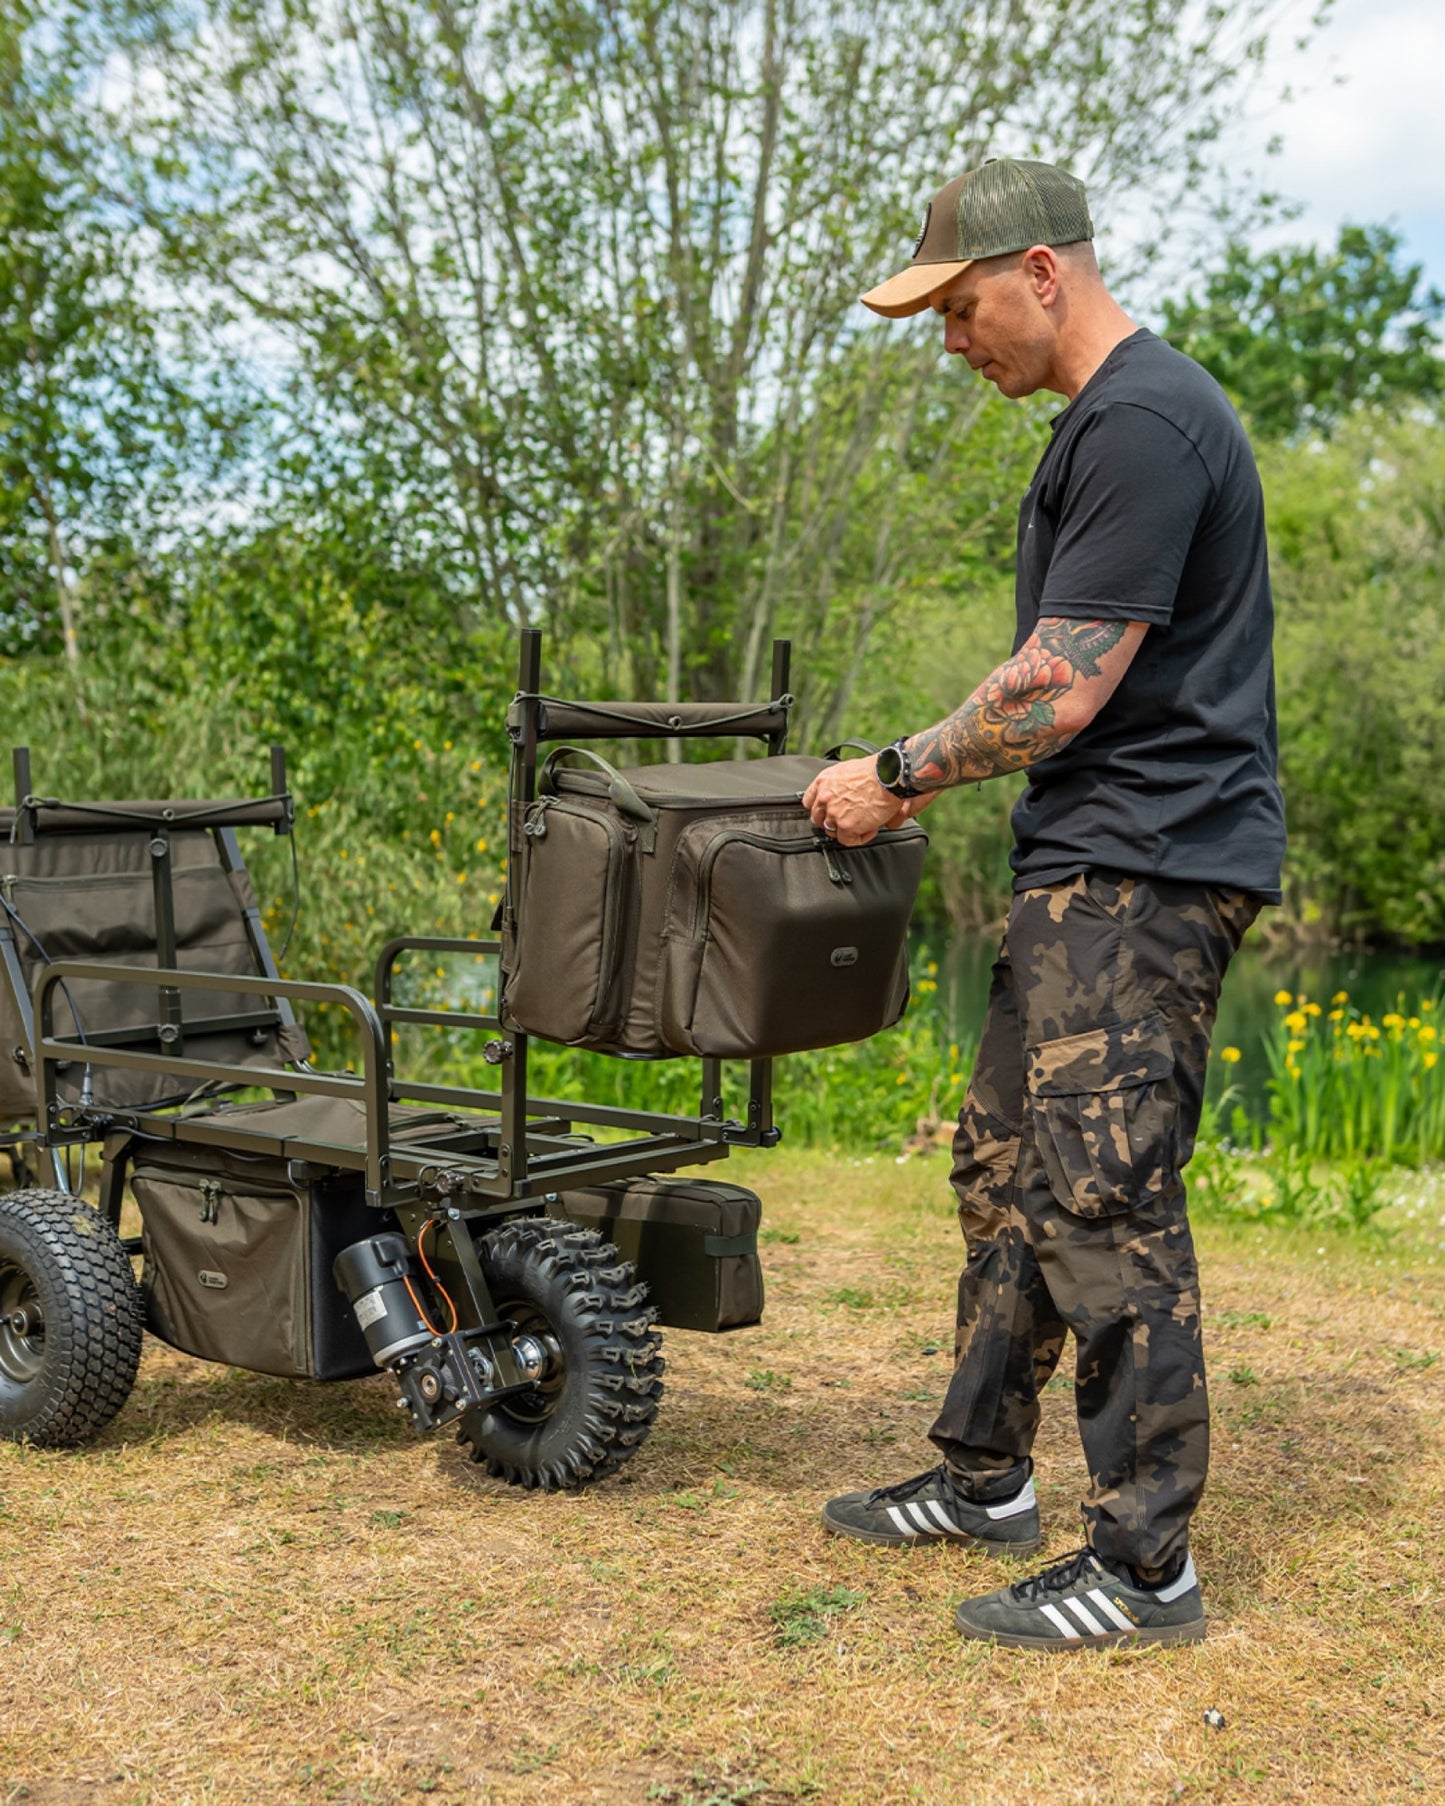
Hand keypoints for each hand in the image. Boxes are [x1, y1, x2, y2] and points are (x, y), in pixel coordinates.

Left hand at [801, 754, 918, 846]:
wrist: (890, 776)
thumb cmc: (876, 770)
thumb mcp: (848, 770)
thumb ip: (838, 785)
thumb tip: (843, 796)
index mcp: (824, 781)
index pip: (809, 801)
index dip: (820, 809)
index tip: (827, 811)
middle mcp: (825, 797)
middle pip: (818, 818)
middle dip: (832, 821)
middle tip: (847, 820)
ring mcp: (834, 813)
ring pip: (832, 831)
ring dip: (846, 829)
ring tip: (863, 823)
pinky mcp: (846, 826)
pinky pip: (847, 841)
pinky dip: (859, 838)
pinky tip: (870, 829)